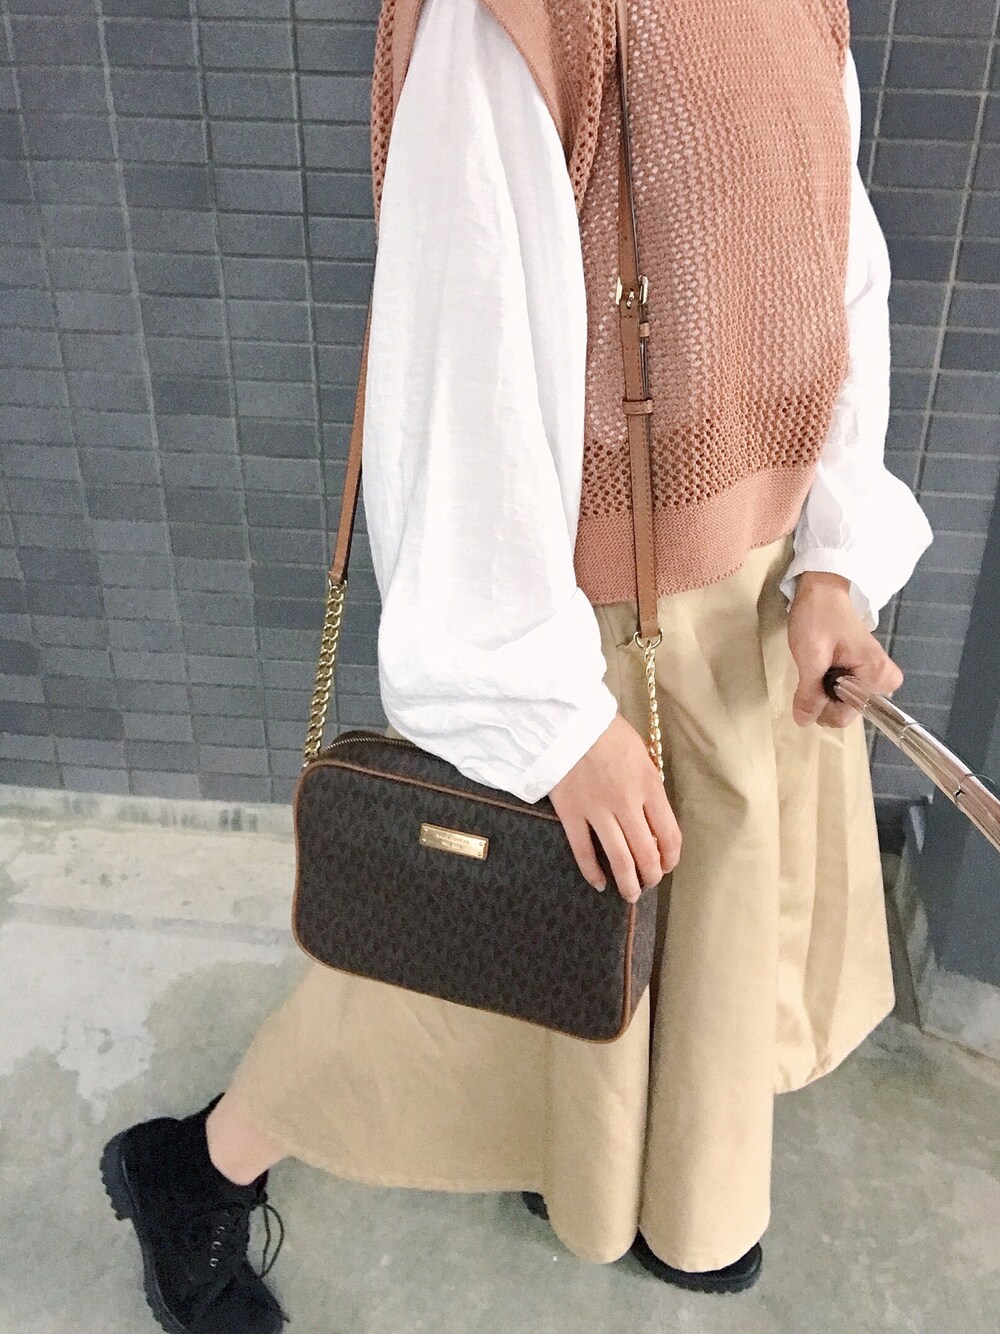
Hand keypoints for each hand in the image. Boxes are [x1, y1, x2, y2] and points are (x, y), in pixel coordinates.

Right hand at [547, 713, 680, 903]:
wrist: (566, 720)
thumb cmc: (605, 730)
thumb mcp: (640, 752)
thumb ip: (648, 784)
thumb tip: (651, 814)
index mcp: (648, 785)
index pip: (669, 833)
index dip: (671, 857)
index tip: (668, 865)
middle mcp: (626, 802)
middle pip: (646, 852)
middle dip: (651, 875)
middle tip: (649, 883)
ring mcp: (597, 810)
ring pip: (618, 857)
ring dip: (628, 882)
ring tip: (631, 894)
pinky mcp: (571, 813)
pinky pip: (583, 850)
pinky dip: (593, 871)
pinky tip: (599, 883)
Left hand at [787, 572, 902, 727]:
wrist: (823, 591)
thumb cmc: (819, 617)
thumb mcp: (810, 655)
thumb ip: (809, 692)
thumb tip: (804, 722)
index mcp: (878, 676)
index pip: (846, 715)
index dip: (823, 703)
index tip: (816, 677)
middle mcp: (884, 681)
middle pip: (846, 711)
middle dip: (823, 696)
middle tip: (816, 667)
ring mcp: (876, 678)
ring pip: (843, 704)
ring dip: (823, 690)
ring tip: (820, 663)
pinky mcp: (866, 675)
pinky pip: (844, 694)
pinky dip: (827, 685)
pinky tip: (823, 666)